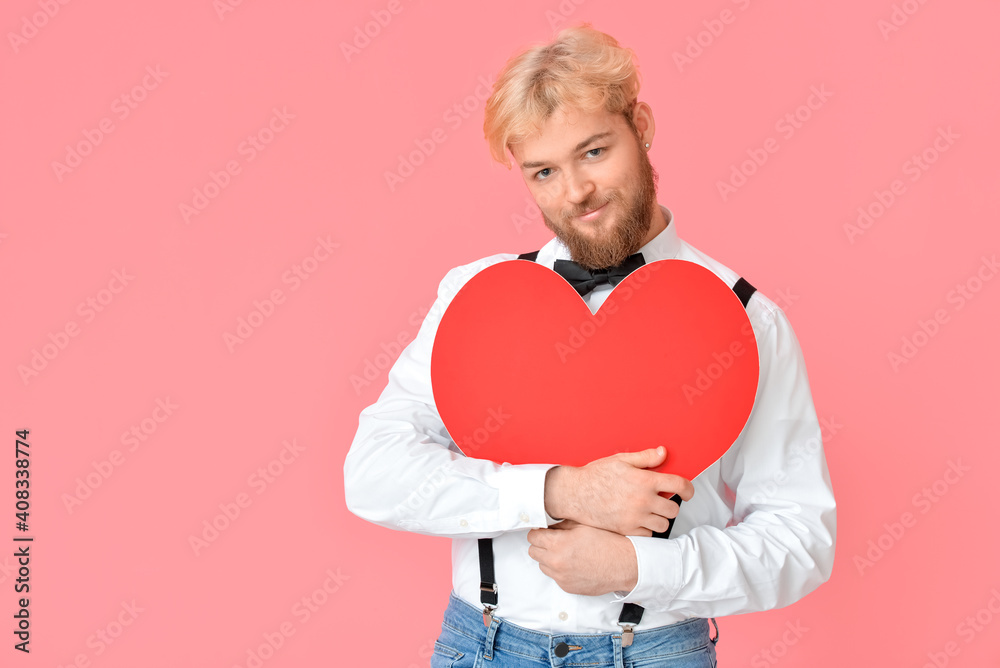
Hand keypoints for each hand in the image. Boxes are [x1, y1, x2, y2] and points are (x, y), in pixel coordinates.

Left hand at [527, 520, 638, 594]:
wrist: (624, 564)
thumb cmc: (607, 542)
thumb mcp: (582, 526)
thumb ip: (560, 525)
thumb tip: (546, 524)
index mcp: (558, 544)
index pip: (533, 537)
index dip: (538, 532)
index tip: (544, 531)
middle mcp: (557, 562)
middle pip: (533, 552)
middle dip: (540, 544)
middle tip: (553, 540)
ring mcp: (561, 577)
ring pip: (543, 565)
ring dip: (549, 558)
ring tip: (566, 553)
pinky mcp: (567, 587)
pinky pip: (555, 577)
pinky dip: (560, 570)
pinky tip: (574, 564)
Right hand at [544, 446, 693, 535]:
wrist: (575, 493)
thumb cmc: (595, 475)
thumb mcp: (620, 460)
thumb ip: (645, 458)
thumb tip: (663, 453)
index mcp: (644, 480)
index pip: (678, 485)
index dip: (688, 489)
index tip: (687, 491)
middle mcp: (643, 500)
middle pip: (673, 508)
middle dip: (671, 504)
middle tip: (662, 500)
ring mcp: (635, 517)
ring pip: (663, 524)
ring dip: (660, 518)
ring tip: (650, 511)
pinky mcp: (626, 530)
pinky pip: (648, 535)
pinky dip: (646, 529)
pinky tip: (639, 520)